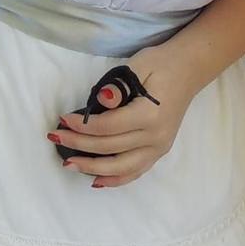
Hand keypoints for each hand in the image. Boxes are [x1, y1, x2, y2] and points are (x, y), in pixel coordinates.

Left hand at [47, 47, 205, 188]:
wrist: (188, 70)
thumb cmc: (160, 65)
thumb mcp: (137, 66)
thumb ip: (118, 86)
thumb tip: (101, 100)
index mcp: (149, 115)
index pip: (107, 127)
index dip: (82, 126)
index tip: (62, 120)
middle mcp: (156, 137)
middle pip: (109, 148)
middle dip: (79, 145)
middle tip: (56, 138)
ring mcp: (159, 148)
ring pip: (121, 168)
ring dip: (92, 168)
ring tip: (69, 164)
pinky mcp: (159, 152)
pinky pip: (136, 172)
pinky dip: (115, 179)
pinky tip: (96, 181)